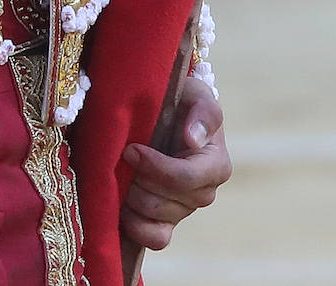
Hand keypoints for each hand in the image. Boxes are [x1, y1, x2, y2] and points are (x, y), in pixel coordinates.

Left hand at [120, 75, 231, 249]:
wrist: (166, 112)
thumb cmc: (183, 101)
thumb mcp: (196, 96)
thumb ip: (202, 113)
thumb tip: (192, 138)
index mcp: (215, 165)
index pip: (185, 179)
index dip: (154, 167)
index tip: (131, 149)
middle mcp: (203, 193)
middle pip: (164, 202)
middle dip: (137, 180)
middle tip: (123, 157)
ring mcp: (183, 210)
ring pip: (154, 219)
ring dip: (131, 198)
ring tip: (122, 174)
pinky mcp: (165, 221)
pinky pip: (155, 239)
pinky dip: (135, 227)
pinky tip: (120, 205)